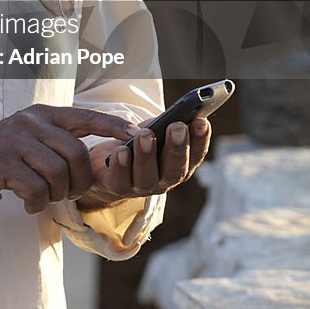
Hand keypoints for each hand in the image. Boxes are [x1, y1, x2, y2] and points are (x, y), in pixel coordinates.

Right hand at [0, 104, 139, 213]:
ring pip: (58, 173)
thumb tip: (95, 159)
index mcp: (42, 115)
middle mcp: (31, 122)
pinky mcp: (2, 164)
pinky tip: (25, 203)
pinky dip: (36, 203)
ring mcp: (15, 141)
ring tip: (44, 197)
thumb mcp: (29, 138)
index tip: (141, 135)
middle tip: (69, 193)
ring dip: (57, 194)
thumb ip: (58, 142)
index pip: (87, 116)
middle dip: (80, 180)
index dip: (115, 127)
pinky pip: (36, 190)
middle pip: (77, 152)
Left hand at [75, 117, 211, 210]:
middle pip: (175, 170)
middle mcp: (164, 180)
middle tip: (177, 127)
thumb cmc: (136, 141)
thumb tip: (165, 121)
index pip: (195, 155)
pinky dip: (121, 165)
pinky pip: (120, 180)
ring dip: (147, 155)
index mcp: (179, 164)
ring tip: (145, 134)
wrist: (108, 160)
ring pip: (147, 176)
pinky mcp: (117, 187)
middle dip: (177, 147)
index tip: (202, 121)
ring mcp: (141, 187)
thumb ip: (160, 124)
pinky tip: (121, 150)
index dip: (200, 140)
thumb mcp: (151, 128)